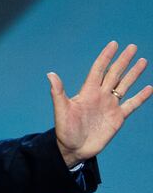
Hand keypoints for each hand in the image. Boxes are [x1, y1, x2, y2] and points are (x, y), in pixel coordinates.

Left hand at [48, 41, 151, 167]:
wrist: (74, 148)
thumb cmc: (65, 130)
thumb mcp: (61, 110)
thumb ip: (58, 92)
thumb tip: (50, 74)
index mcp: (88, 91)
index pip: (99, 69)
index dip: (106, 57)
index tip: (114, 44)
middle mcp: (100, 95)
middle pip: (114, 74)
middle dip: (123, 60)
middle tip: (133, 47)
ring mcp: (110, 106)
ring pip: (124, 85)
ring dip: (133, 74)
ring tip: (143, 61)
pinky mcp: (117, 118)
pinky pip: (131, 104)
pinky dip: (140, 97)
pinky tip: (149, 88)